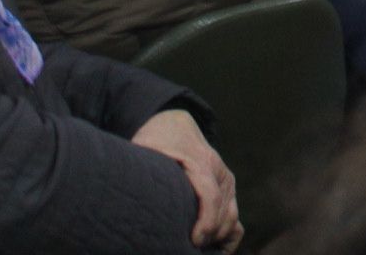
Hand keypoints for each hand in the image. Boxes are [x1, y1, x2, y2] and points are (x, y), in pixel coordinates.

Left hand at [132, 108, 240, 249]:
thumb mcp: (145, 148)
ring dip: (217, 237)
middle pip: (223, 212)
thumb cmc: (156, 139)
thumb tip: (130, 196)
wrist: (174, 123)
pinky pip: (235, 218)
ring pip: (232, 217)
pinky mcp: (227, 188)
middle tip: (185, 250)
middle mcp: (219, 171)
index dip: (206, 222)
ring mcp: (227, 181)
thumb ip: (142, 170)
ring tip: (193, 250)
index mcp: (201, 161)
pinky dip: (228, 236)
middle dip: (209, 236)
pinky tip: (212, 249)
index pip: (210, 196)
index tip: (194, 242)